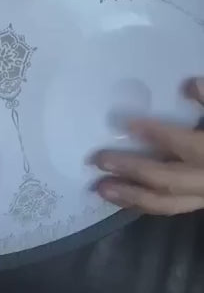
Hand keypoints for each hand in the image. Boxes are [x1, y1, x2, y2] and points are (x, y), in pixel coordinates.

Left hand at [94, 79, 203, 214]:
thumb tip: (190, 84)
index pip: (183, 144)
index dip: (156, 133)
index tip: (127, 123)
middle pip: (166, 179)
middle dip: (131, 170)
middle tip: (99, 160)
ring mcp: (203, 195)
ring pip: (166, 202)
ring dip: (131, 196)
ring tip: (100, 188)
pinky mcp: (198, 202)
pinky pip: (169, 208)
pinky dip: (142, 204)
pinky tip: (120, 196)